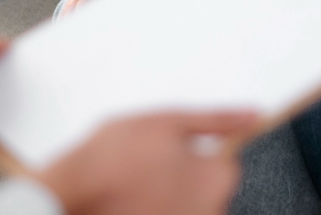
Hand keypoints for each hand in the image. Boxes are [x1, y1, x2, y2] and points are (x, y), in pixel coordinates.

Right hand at [35, 111, 255, 214]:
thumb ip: (216, 120)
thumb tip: (251, 115)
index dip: (198, 152)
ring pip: (185, 205)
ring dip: (167, 194)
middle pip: (206, 189)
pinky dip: (153, 207)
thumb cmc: (114, 158)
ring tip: (134, 180)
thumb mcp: (168, 122)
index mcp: (216, 181)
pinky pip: (166, 213)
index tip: (173, 148)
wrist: (69, 194)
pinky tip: (131, 199)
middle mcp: (208, 212)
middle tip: (148, 162)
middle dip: (183, 175)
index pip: (226, 163)